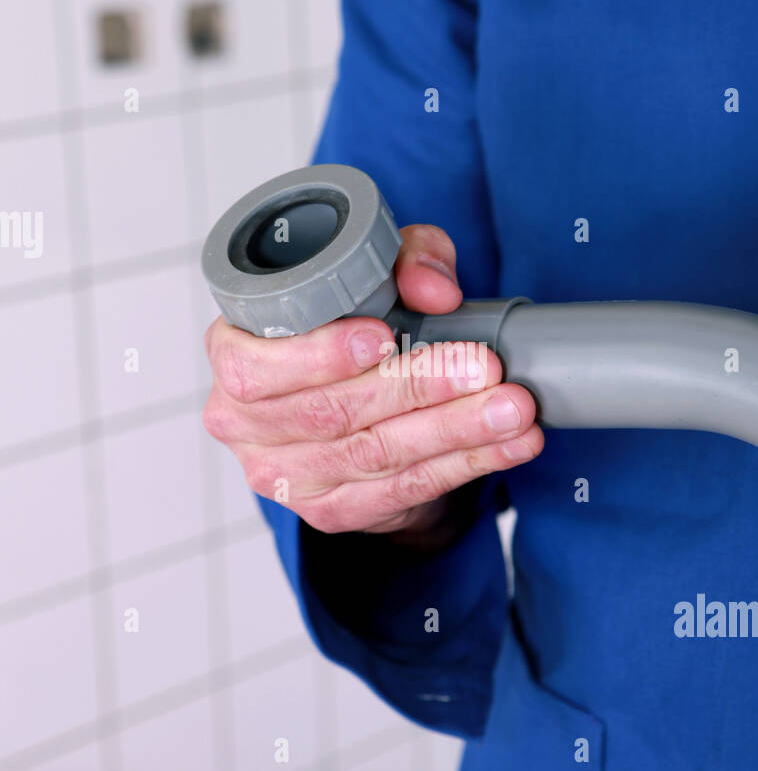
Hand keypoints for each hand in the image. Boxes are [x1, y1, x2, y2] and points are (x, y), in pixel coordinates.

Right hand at [203, 223, 542, 543]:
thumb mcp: (373, 272)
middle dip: (419, 388)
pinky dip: (464, 465)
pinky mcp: (332, 511)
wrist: (351, 400)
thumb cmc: (351, 323)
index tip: (385, 337)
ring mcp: (285, 476)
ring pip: (375, 455)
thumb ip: (404, 259)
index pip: (255, 368)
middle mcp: (243, 423)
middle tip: (484, 367)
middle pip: (331, 413)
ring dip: (455, 431)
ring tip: (513, 408)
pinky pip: (403, 490)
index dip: (319, 355)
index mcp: (232, 353)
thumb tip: (436, 290)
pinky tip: (509, 445)